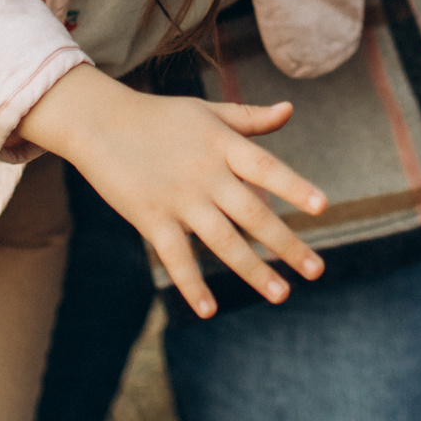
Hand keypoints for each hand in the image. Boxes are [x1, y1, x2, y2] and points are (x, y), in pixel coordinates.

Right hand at [17, 66, 327, 317]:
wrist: (98, 121)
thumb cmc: (159, 116)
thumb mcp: (207, 112)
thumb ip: (250, 118)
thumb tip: (290, 110)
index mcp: (223, 146)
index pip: (267, 168)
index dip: (294, 187)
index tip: (322, 208)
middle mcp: (206, 174)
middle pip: (253, 214)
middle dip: (287, 244)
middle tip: (316, 270)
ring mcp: (179, 198)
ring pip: (223, 241)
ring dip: (252, 270)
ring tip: (281, 293)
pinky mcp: (151, 217)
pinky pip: (176, 257)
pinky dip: (192, 284)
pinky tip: (209, 309)